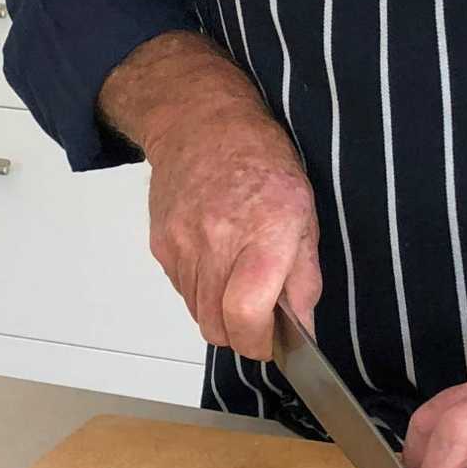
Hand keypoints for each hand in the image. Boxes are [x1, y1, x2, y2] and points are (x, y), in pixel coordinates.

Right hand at [106, 37, 320, 360]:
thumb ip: (304, 278)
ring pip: (197, 314)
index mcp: (264, 233)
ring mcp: (183, 244)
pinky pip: (182, 290)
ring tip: (238, 281)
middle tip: (259, 319)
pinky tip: (216, 261)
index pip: (246, 315)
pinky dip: (201, 291)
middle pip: (217, 326)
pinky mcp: (161, 245)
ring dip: (220, 314)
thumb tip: (303, 329)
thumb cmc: (262, 160)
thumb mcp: (305, 213)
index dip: (259, 343)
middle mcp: (218, 242)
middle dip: (241, 335)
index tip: (273, 343)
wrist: (202, 124)